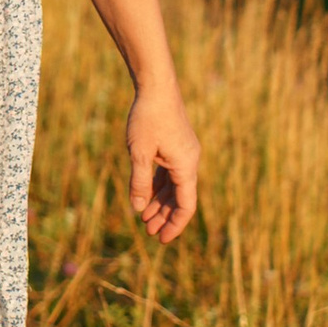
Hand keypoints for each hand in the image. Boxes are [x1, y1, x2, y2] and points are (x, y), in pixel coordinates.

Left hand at [128, 81, 200, 241]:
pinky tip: (147, 195)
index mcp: (186, 167)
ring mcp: (183, 153)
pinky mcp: (176, 146)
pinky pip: (170, 173)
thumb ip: (140, 182)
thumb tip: (138, 208)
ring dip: (161, 202)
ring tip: (145, 218)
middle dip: (165, 217)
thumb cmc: (147, 118)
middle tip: (148, 232)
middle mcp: (189, 162)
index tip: (162, 240)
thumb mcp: (139, 152)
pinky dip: (160, 185)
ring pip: (174, 186)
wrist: (157, 86)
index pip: (185, 206)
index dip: (174, 225)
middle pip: (181, 198)